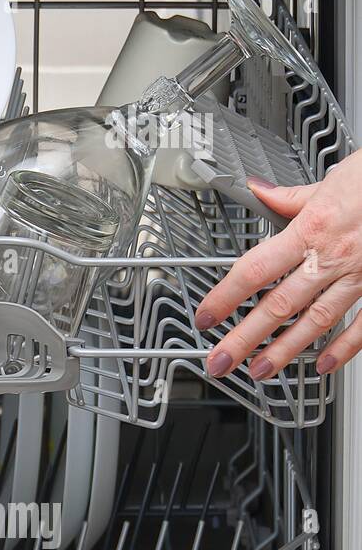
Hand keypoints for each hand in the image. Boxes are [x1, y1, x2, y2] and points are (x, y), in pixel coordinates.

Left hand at [196, 153, 361, 379]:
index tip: (205, 316)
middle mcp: (334, 256)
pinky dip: (345, 347)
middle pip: (280, 304)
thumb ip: (292, 196)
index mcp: (313, 228)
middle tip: (221, 360)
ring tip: (260, 369)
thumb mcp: (333, 179)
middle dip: (246, 336)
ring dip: (286, 349)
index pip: (255, 269)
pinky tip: (324, 364)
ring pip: (317, 319)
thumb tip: (259, 191)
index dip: (225, 296)